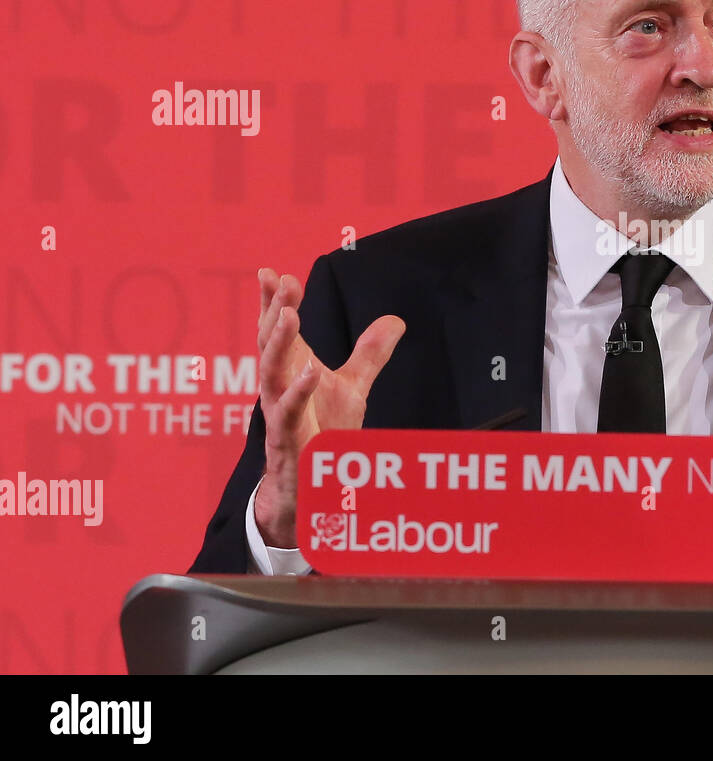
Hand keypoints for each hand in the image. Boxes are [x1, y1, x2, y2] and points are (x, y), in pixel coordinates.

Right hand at [253, 267, 405, 547]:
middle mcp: (279, 388)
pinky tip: (311, 370)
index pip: (276, 330)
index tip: (269, 270)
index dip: (271, 302)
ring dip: (279, 342)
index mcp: (290, 371)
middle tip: (283, 281)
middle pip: (269, 343)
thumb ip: (369, 354)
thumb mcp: (352, 387)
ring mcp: (280, 413)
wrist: (311, 489)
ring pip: (271, 373)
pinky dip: (300, 392)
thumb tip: (395, 321)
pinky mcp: (288, 440)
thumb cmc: (324, 435)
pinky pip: (290, 414)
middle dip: (274, 311)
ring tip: (290, 313)